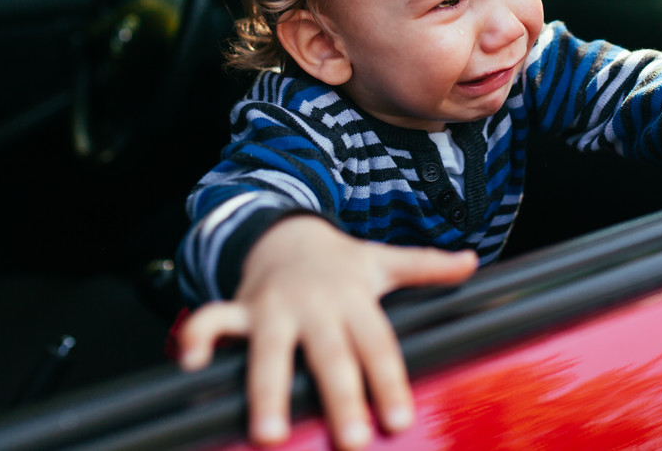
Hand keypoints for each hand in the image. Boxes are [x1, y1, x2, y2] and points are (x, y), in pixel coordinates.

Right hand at [176, 215, 477, 449]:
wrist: (286, 231)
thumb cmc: (340, 262)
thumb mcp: (384, 261)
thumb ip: (426, 267)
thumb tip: (471, 261)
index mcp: (355, 300)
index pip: (378, 345)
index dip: (389, 382)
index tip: (399, 420)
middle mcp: (316, 307)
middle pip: (331, 356)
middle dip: (340, 397)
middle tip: (351, 439)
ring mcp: (276, 309)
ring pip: (270, 351)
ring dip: (267, 391)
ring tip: (269, 434)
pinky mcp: (240, 310)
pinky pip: (213, 321)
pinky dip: (196, 337)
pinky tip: (190, 365)